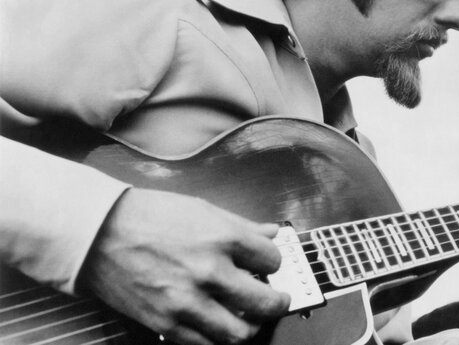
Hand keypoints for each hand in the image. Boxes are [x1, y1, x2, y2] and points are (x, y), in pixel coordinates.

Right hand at [76, 188, 290, 344]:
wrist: (98, 234)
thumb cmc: (147, 216)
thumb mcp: (202, 209)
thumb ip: (242, 225)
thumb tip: (270, 234)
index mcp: (223, 238)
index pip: (272, 260)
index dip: (273, 262)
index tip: (267, 264)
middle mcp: (210, 272)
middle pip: (266, 303)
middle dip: (278, 302)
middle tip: (276, 299)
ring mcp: (188, 302)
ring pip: (240, 333)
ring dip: (252, 327)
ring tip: (250, 317)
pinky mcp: (166, 323)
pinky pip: (206, 344)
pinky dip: (218, 337)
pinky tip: (219, 324)